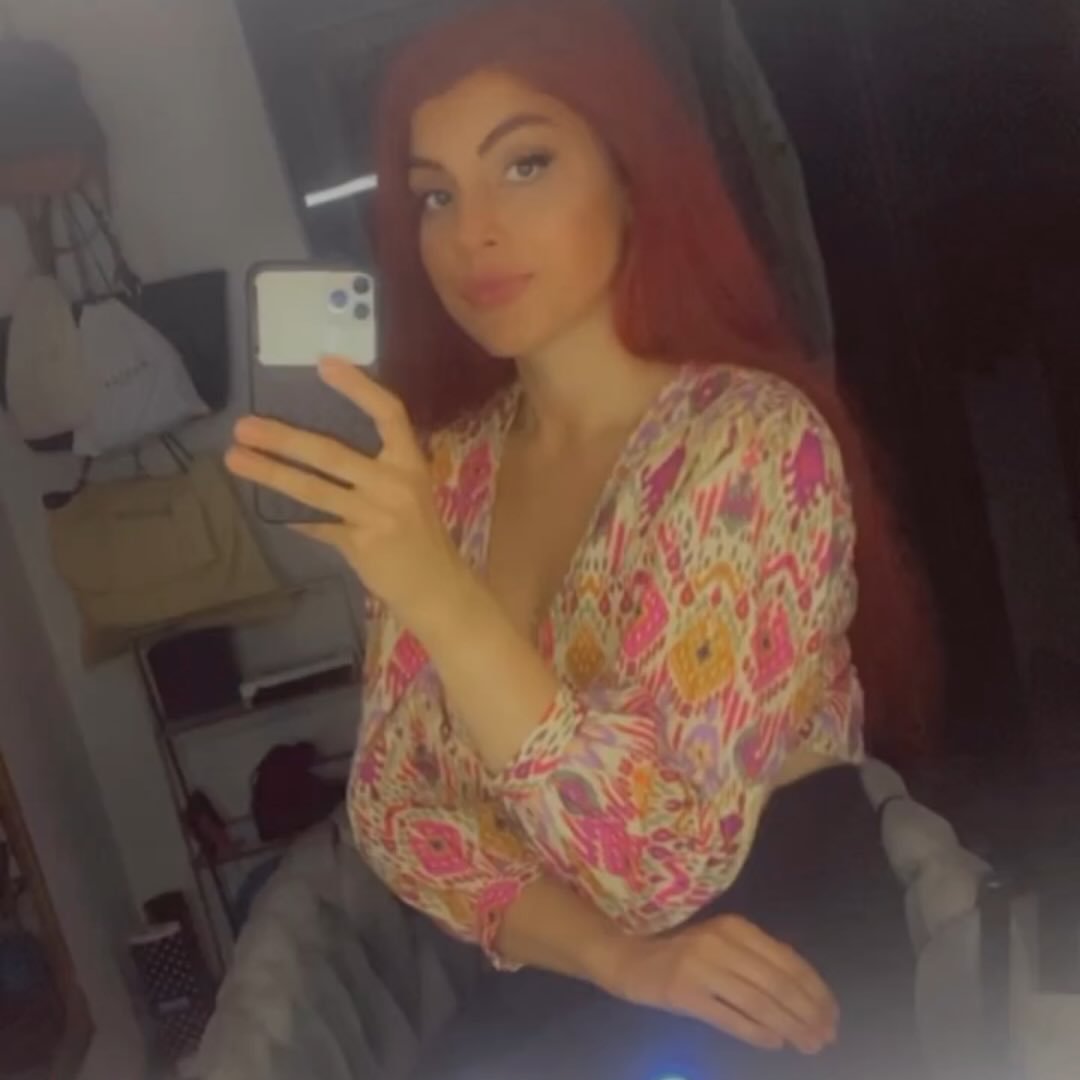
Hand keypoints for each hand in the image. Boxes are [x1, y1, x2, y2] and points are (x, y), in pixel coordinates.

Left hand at [225, 357, 470, 631]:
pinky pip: (316, 526)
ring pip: (314, 489)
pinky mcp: (361, 544)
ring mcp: (377, 515)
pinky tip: (270, 513)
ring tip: (235, 459)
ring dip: (271, 474)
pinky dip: (292, 519)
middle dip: (284, 438)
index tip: (324, 364)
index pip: (389, 413)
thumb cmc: (420, 536)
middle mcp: (396, 483)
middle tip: (243, 426)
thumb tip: (317, 452)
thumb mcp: (409, 494)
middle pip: (332, 452)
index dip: (358, 387)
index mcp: (411, 463)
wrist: (437, 587)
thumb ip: (374, 472)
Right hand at [594, 915, 838, 1053]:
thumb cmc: (684, 956)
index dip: (815, 990)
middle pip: (777, 982)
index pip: (788, 960)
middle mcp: (721, 941)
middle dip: (808, 1013)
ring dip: (790, 1027)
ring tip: (808, 1045)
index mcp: (736, 926)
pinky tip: (774, 1043)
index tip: (832, 1015)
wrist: (630, 960)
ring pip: (759, 1001)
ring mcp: (702, 966)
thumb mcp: (723, 945)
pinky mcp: (685, 992)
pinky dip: (757, 1032)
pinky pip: (731, 1016)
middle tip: (826, 1037)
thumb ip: (759, 960)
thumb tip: (807, 993)